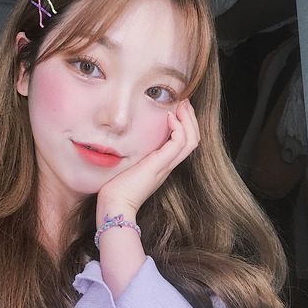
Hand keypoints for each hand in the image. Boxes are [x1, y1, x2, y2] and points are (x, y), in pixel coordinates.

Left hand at [97, 99, 200, 220]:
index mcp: (161, 166)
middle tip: (184, 101)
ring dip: (189, 120)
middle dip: (190, 119)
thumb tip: (118, 142)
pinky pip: (179, 143)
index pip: (182, 143)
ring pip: (191, 140)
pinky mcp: (160, 165)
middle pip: (192, 140)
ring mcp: (166, 166)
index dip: (184, 125)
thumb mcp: (125, 167)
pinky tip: (169, 117)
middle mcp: (167, 166)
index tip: (176, 109)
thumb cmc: (115, 189)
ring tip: (182, 105)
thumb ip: (129, 156)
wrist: (115, 206)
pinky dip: (178, 128)